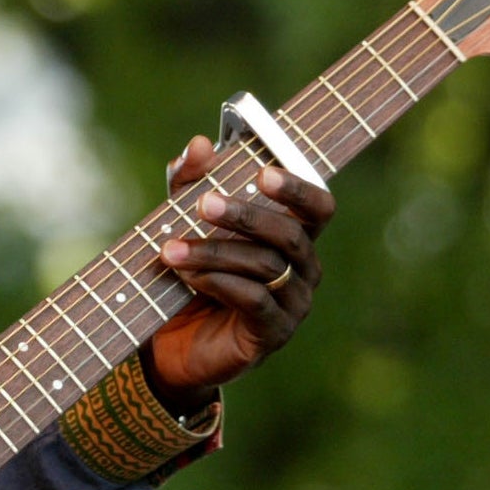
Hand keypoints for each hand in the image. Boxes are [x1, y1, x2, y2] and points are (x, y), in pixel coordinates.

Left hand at [149, 135, 335, 409]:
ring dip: (213, 252)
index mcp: (294, 237)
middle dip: (244, 215)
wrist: (173, 343)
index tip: (262, 173)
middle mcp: (304, 269)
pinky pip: (254, 300)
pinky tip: (188, 276)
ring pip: (265, 266)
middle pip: (290, 234)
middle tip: (203, 203)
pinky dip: (218, 283)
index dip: (298, 189)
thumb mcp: (183, 221)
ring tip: (171, 248)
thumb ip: (190, 182)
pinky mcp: (273, 333)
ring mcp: (293, 304)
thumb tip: (199, 145)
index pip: (318, 207)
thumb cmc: (189, 274)